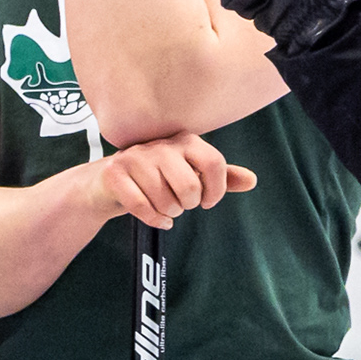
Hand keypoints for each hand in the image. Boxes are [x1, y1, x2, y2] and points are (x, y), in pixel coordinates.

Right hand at [92, 131, 255, 230]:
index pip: (214, 163)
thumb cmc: (156, 177)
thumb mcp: (190, 173)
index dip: (216, 190)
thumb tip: (253, 180)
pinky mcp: (114, 173)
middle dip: (187, 205)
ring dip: (168, 212)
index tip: (208, 201)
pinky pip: (141, 206)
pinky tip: (157, 218)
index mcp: (184, 140)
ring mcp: (135, 157)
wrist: (108, 181)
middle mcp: (160, 145)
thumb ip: (220, 176)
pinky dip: (153, 219)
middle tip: (180, 204)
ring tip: (164, 207)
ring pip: (165, 200)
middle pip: (190, 187)